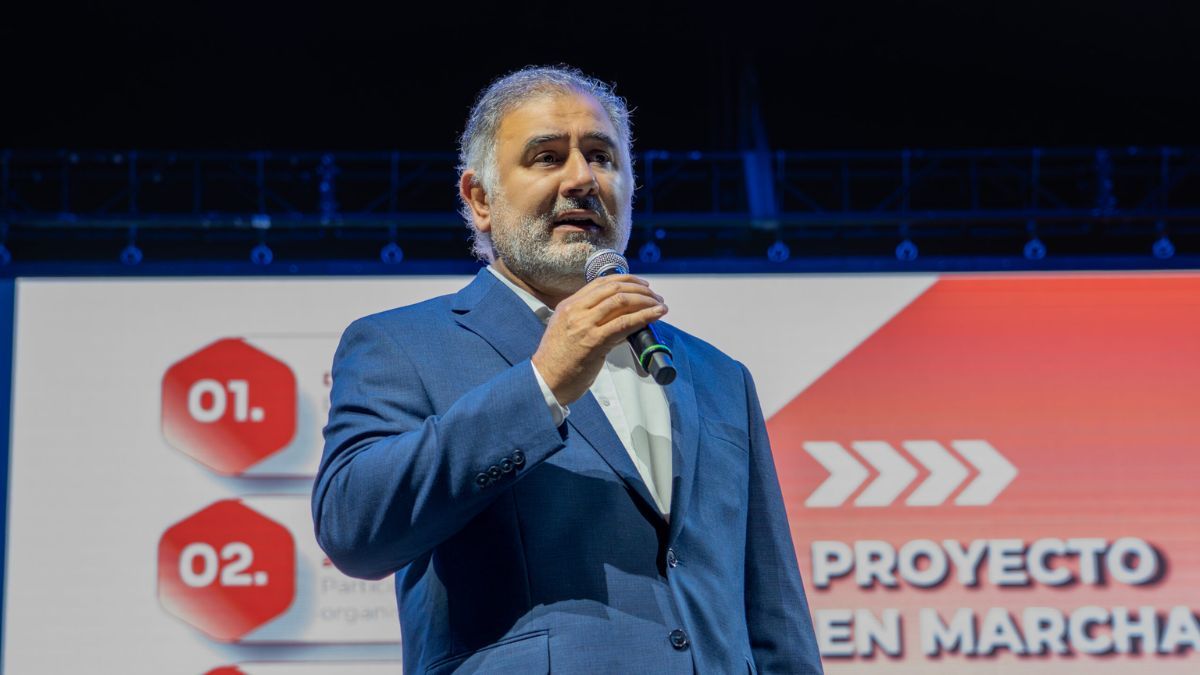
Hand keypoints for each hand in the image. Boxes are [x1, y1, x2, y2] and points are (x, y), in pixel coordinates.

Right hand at [532, 274, 667, 404]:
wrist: (546, 381)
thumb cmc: (558, 361)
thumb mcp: (567, 330)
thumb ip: (587, 320)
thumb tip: (618, 317)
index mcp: (568, 305)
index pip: (601, 283)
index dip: (626, 280)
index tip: (641, 284)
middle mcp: (576, 310)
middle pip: (614, 288)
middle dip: (640, 289)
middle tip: (654, 295)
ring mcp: (584, 325)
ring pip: (621, 301)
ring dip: (646, 301)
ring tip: (659, 305)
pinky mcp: (594, 341)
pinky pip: (624, 323)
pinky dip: (644, 316)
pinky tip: (656, 314)